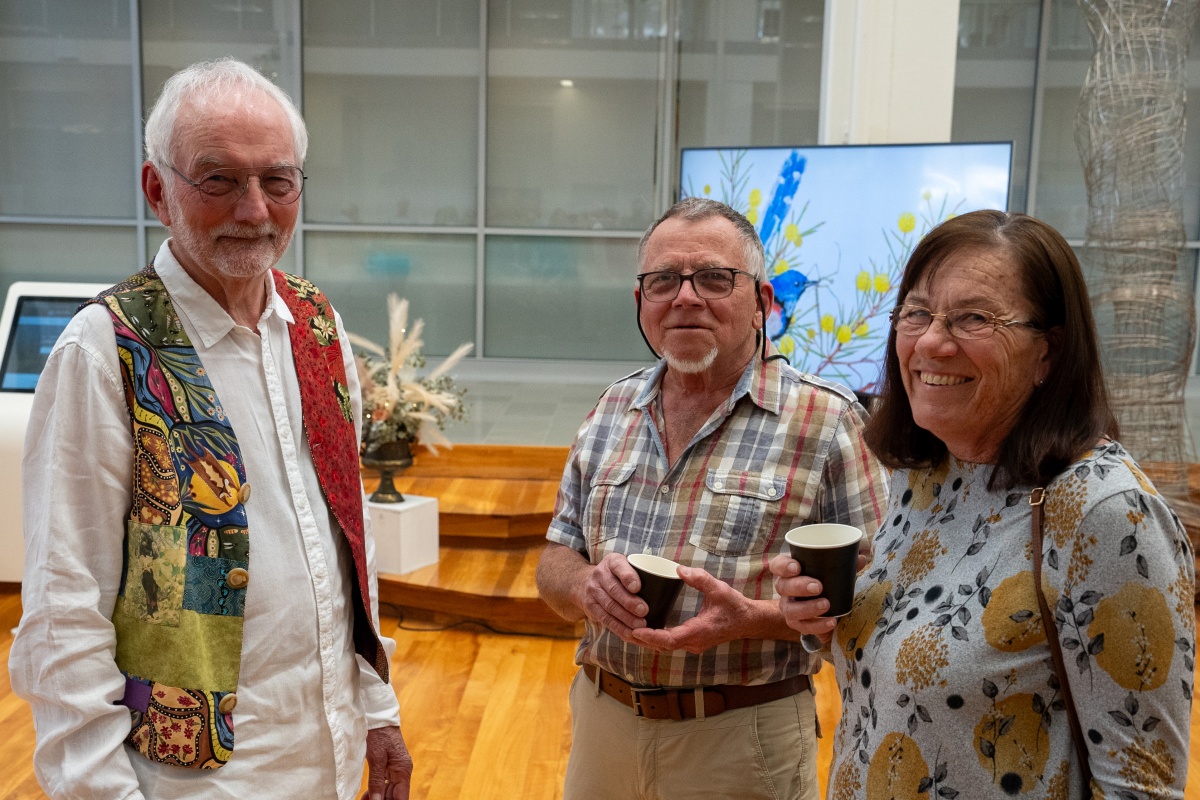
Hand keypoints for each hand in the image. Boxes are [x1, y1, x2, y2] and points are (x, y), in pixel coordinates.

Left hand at [361, 726, 412, 799]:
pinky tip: (367, 795)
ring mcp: (396, 769)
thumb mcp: (376, 759)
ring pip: (389, 791)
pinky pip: (385, 783)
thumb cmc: (379, 734)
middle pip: (395, 796)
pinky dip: (376, 790)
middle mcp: (402, 772)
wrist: (378, 716)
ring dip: (378, 798)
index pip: (402, 798)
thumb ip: (376, 782)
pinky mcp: (389, 766)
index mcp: (403, 770)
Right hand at [577, 552, 648, 640]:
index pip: (619, 566)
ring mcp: (593, 591)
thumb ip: (642, 572)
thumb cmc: (617, 575)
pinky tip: (630, 633)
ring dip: (626, 618)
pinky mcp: (591, 607)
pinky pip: (605, 619)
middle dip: (629, 602)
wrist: (585, 582)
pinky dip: (619, 628)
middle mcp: (600, 575)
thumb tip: (672, 582)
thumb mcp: (625, 566)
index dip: (628, 577)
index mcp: (612, 562)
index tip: (638, 587)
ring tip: (641, 625)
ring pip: (610, 606)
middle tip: (644, 611)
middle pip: (614, 589)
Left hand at [630, 566, 755, 653]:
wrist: (749, 621)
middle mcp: (694, 642)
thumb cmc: (735, 606)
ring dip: (648, 641)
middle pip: (662, 646)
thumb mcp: (719, 588)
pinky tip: (646, 630)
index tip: (635, 631)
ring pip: (666, 647)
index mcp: (699, 631)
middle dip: (643, 640)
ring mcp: (694, 644)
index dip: (651, 637)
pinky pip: (671, 643)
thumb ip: (700, 578)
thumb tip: (680, 569)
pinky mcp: (693, 642)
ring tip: (629, 629)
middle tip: (623, 629)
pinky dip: (657, 638)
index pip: (669, 639)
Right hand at [768, 554, 864, 636]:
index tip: (797, 567)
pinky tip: (831, 622)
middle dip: (799, 586)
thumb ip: (845, 563)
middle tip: (818, 587)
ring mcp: (788, 606)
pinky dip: (818, 625)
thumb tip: (861, 558)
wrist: (824, 604)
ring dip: (807, 607)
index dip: (784, 566)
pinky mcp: (796, 623)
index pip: (777, 566)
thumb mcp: (833, 570)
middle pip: (782, 587)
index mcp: (788, 570)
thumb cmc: (824, 579)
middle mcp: (784, 588)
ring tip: (826, 604)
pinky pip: (803, 627)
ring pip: (790, 609)